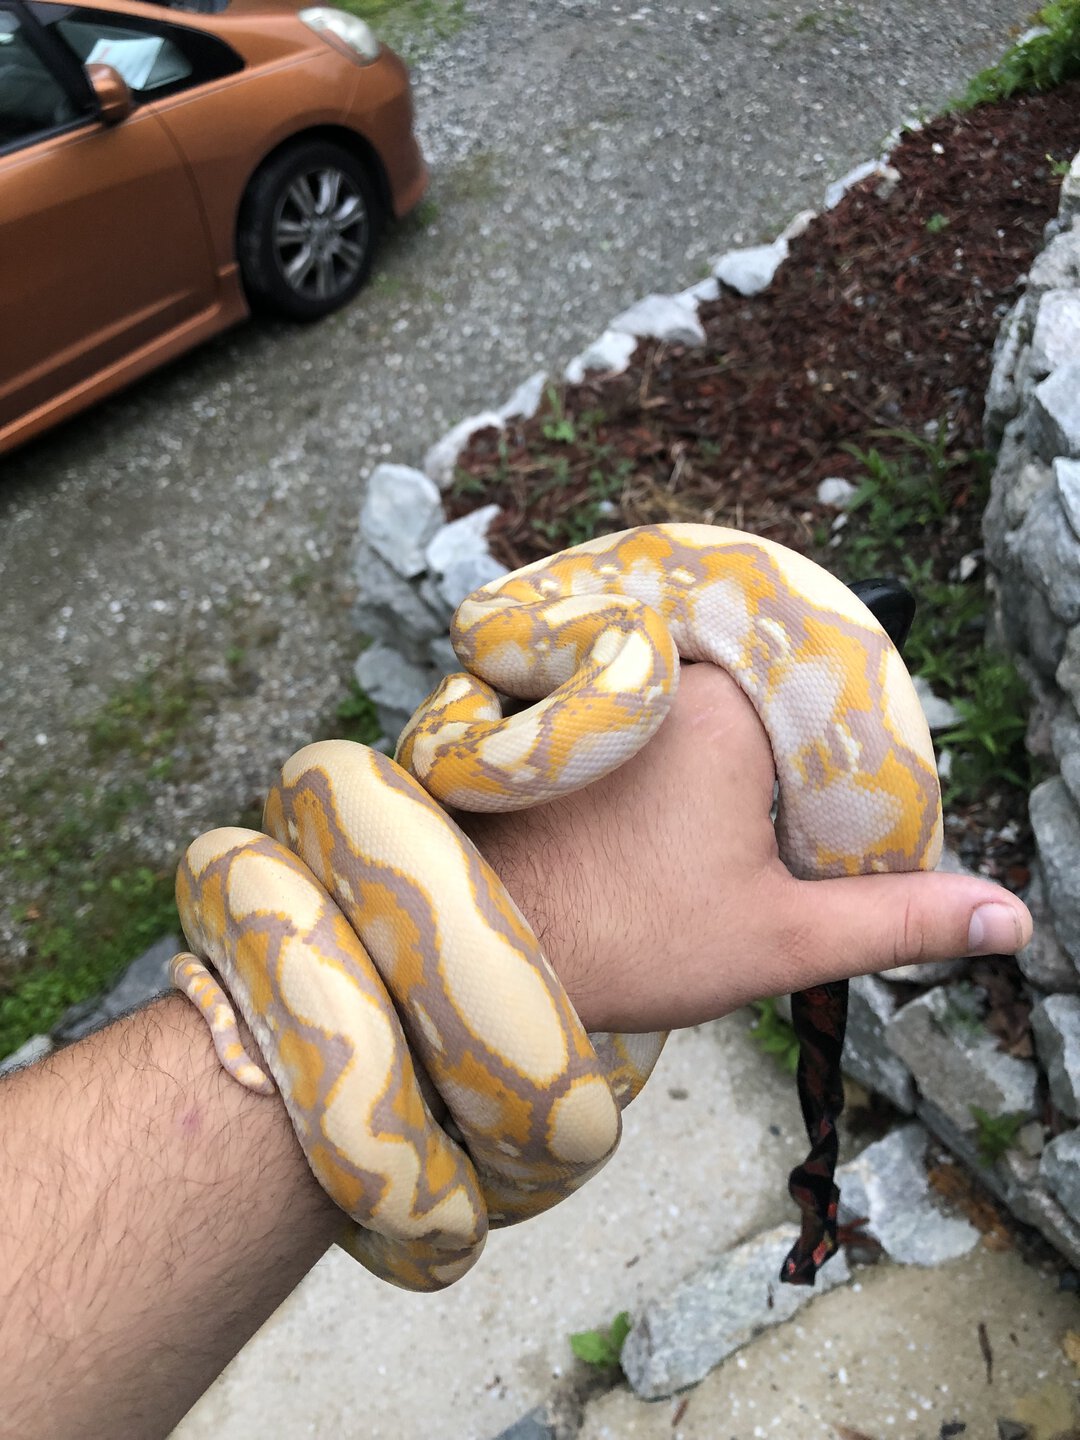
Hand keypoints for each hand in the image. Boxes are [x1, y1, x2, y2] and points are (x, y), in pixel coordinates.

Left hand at [462, 663, 1033, 1032]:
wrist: (481, 946)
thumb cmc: (624, 939)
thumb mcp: (779, 937)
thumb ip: (898, 920)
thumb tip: (1011, 917)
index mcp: (731, 707)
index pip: (832, 723)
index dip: (839, 794)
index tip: (808, 853)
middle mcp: (667, 672)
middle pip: (764, 706)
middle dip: (775, 778)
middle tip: (736, 857)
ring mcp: (607, 684)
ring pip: (699, 709)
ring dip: (715, 769)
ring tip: (689, 847)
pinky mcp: (561, 708)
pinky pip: (644, 711)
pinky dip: (662, 755)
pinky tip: (648, 820)